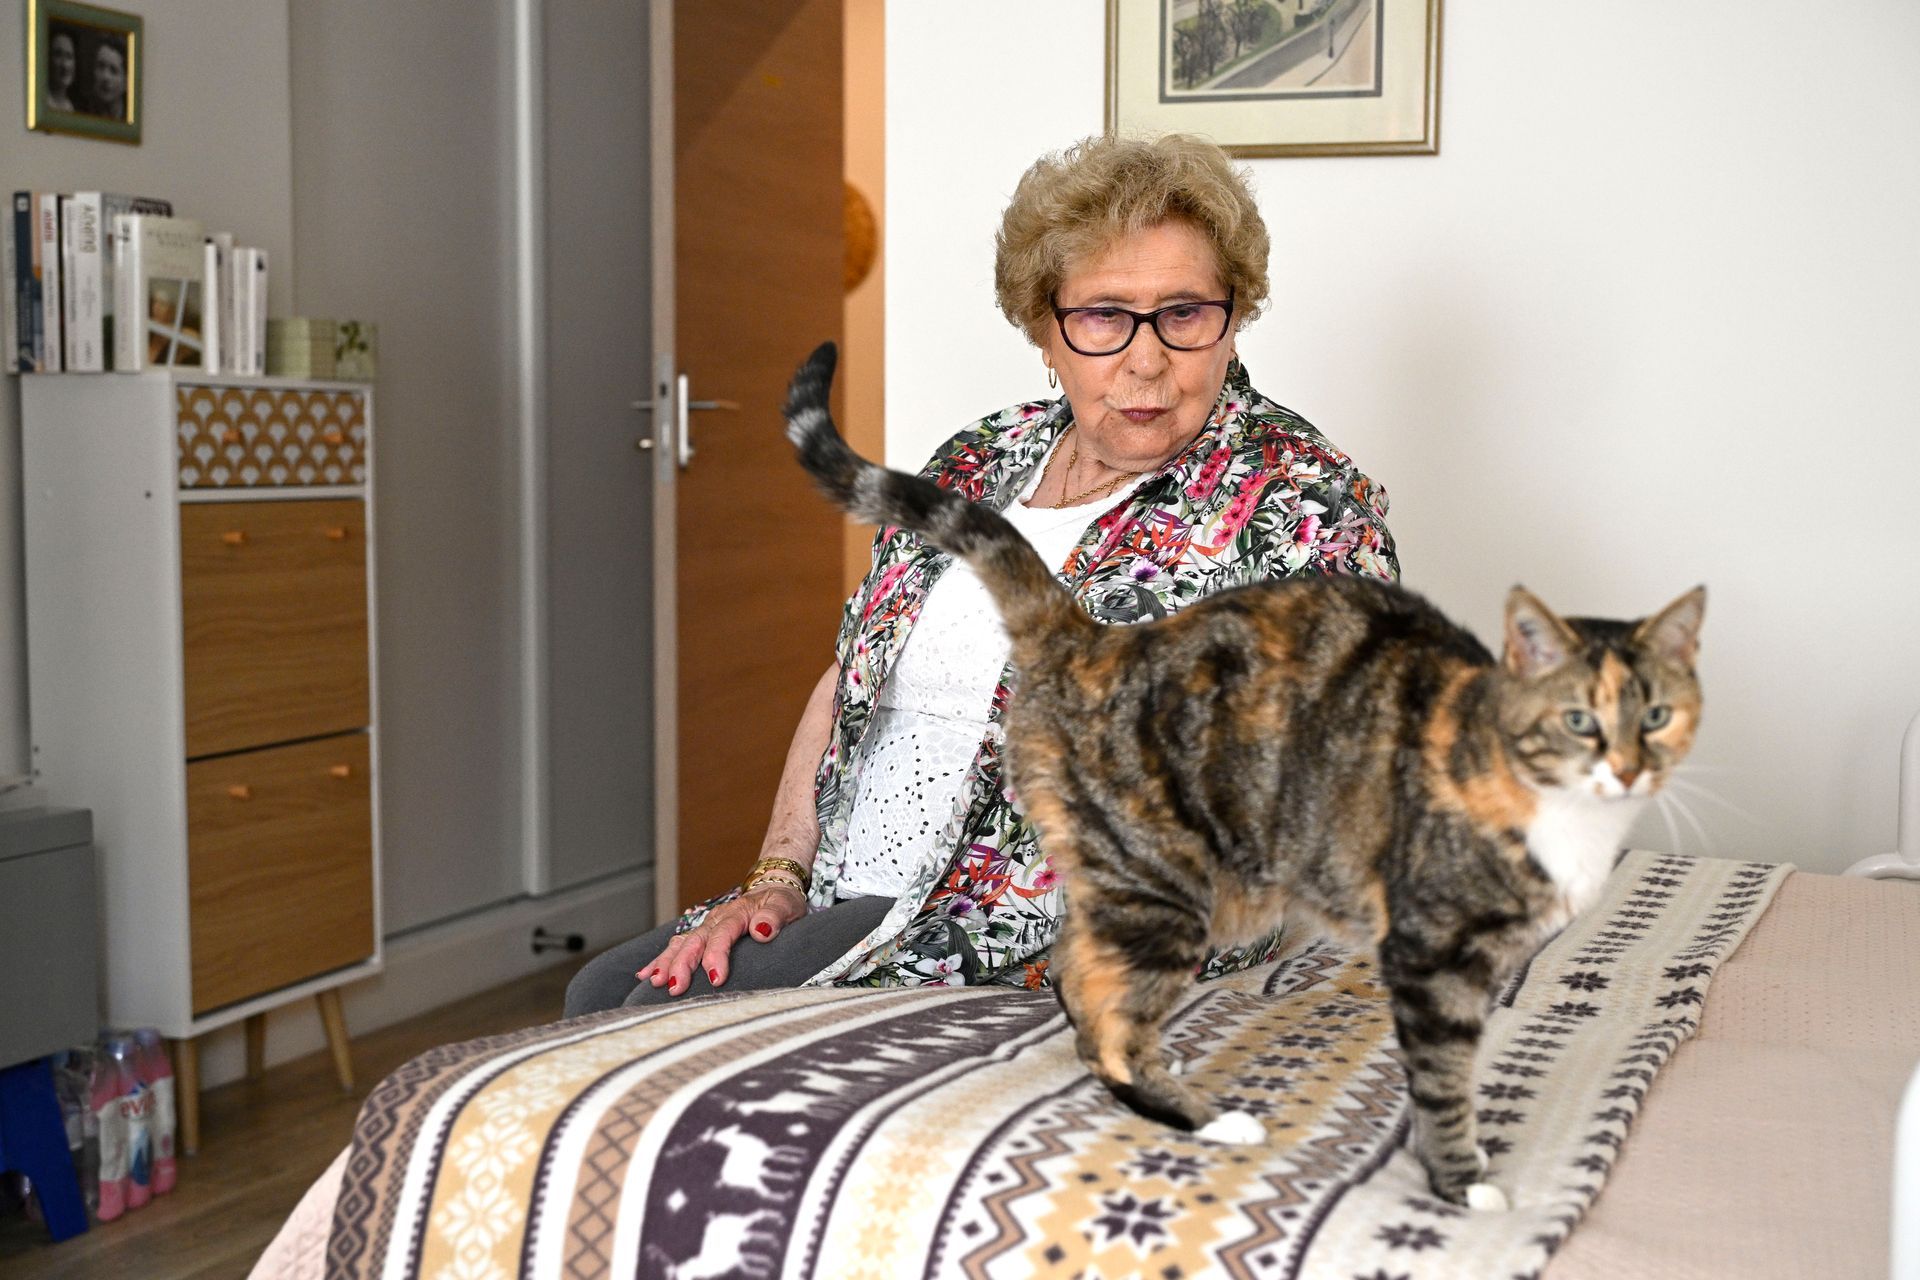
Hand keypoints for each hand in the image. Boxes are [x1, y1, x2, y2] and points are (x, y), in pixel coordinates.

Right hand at [637, 881, 808, 995]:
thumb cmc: (780, 902)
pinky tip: (646, 975)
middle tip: (675, 987)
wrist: (772, 888)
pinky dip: (661, 959)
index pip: (723, 935)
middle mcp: (716, 919)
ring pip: (681, 944)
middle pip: (695, 941)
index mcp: (737, 913)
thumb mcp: (786, 905)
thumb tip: (762, 929)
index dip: (716, 956)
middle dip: (682, 964)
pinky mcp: (702, 934)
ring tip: (656, 982)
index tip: (715, 979)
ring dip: (667, 962)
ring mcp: (707, 926)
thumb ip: (774, 916)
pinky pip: (677, 945)